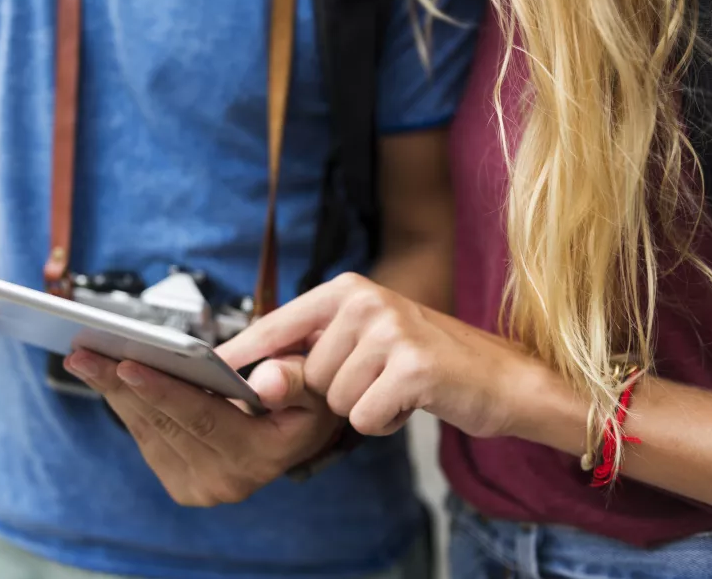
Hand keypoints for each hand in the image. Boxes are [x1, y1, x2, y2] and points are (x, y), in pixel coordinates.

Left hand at [64, 351, 342, 506]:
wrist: (301, 434)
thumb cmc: (306, 396)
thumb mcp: (315, 382)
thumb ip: (293, 379)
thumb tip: (265, 382)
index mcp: (262, 454)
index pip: (203, 418)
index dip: (164, 390)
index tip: (127, 364)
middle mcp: (229, 480)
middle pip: (164, 424)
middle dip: (120, 385)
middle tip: (83, 353)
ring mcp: (203, 487)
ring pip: (147, 431)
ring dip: (113, 393)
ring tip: (84, 358)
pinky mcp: (183, 484)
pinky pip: (147, 439)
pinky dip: (125, 405)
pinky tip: (104, 377)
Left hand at [220, 273, 531, 438]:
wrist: (503, 378)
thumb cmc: (421, 364)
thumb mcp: (359, 353)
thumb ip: (305, 364)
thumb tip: (256, 386)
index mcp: (345, 290)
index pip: (276, 323)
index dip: (242, 352)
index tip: (209, 371)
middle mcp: (365, 300)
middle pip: (305, 374)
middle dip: (332, 392)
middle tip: (375, 379)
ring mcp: (391, 330)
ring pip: (332, 399)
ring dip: (360, 407)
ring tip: (394, 387)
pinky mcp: (413, 366)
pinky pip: (364, 417)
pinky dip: (383, 422)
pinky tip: (409, 403)